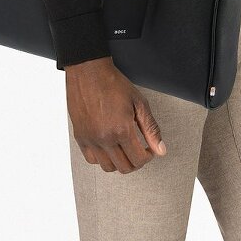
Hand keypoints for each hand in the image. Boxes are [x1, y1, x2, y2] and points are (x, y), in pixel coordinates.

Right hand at [66, 57, 166, 173]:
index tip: (149, 150)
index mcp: (121, 130)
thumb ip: (151, 129)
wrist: (89, 72)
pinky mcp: (80, 136)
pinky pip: (91, 159)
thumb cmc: (113, 84)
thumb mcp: (139, 104)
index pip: (138, 159)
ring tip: (124, 150)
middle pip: (124, 167)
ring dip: (119, 162)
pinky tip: (109, 147)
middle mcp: (104, 138)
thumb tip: (160, 149)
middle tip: (139, 151)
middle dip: (136, 162)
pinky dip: (102, 158)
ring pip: (107, 167)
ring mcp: (90, 139)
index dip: (148, 157)